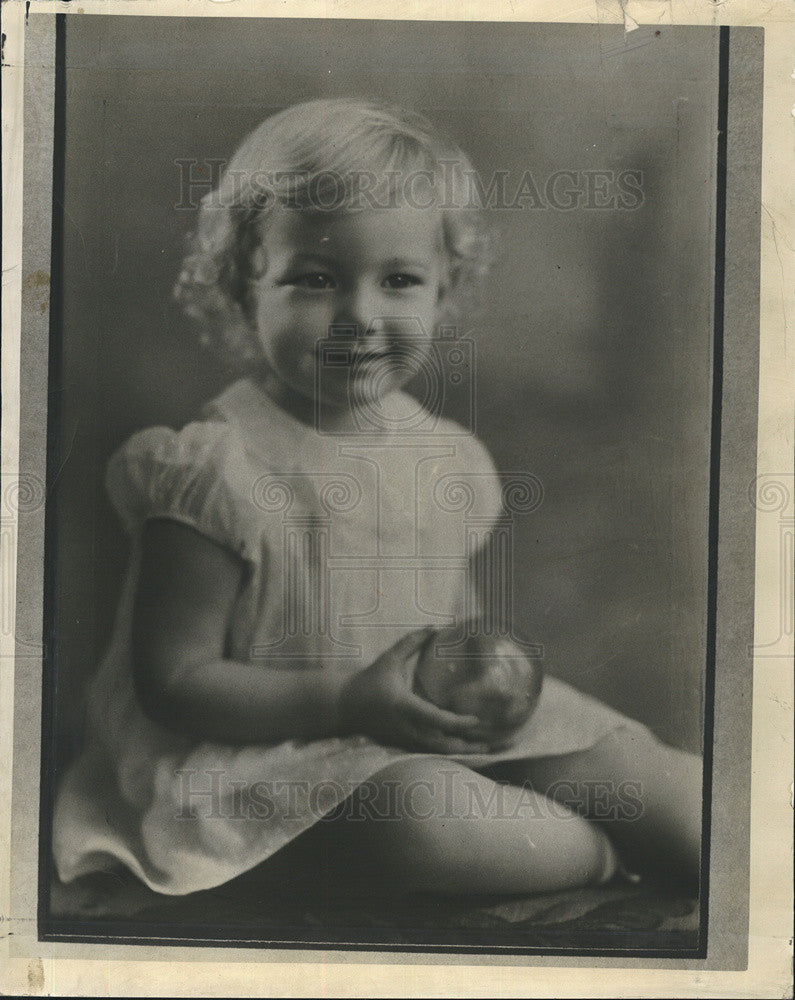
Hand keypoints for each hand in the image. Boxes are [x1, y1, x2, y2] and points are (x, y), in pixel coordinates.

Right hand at [338, 628, 502, 753]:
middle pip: (443, 744)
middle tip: (491, 744)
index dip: (459, 722)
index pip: (437, 719)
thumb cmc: (369, 681)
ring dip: (461, 751)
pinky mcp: (404, 743)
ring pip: (438, 751)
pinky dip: (449, 751)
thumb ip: (411, 642)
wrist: (344, 707)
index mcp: (405, 706)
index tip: (477, 720)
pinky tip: (464, 747)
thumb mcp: (389, 659)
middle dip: (468, 746)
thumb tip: (433, 627)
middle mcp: (407, 727)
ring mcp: (405, 738)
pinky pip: (430, 751)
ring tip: (484, 749)